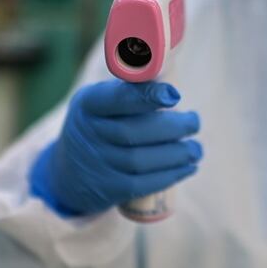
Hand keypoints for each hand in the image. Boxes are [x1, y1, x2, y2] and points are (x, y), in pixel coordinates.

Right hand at [29, 80, 201, 216]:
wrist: (69, 172)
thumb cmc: (100, 124)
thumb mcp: (102, 101)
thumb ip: (132, 89)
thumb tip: (172, 78)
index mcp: (89, 104)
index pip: (117, 98)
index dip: (147, 97)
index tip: (175, 95)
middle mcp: (88, 133)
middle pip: (134, 132)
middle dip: (173, 127)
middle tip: (195, 122)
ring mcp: (97, 163)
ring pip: (141, 160)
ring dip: (177, 154)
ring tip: (196, 149)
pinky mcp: (108, 189)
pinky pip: (142, 183)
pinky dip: (170, 175)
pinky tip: (188, 167)